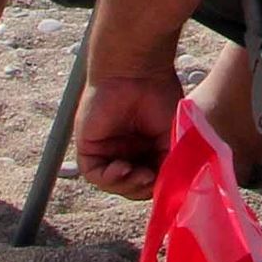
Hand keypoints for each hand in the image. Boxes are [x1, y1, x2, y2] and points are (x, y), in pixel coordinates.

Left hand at [70, 67, 183, 200]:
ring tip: (141, 175)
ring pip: (112, 183)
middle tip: (151, 179)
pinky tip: (122, 167)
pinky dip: (109, 177)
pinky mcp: (89, 147)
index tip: (167, 183)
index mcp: (146, 149)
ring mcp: (106, 151)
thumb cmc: (159, 95)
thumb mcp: (172, 134)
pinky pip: (94, 173)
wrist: (137, 73)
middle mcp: (125, 152)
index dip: (157, 187)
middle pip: (130, 185)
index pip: (149, 180)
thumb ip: (169, 161)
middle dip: (141, 188)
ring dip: (127, 185)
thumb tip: (169, 188)